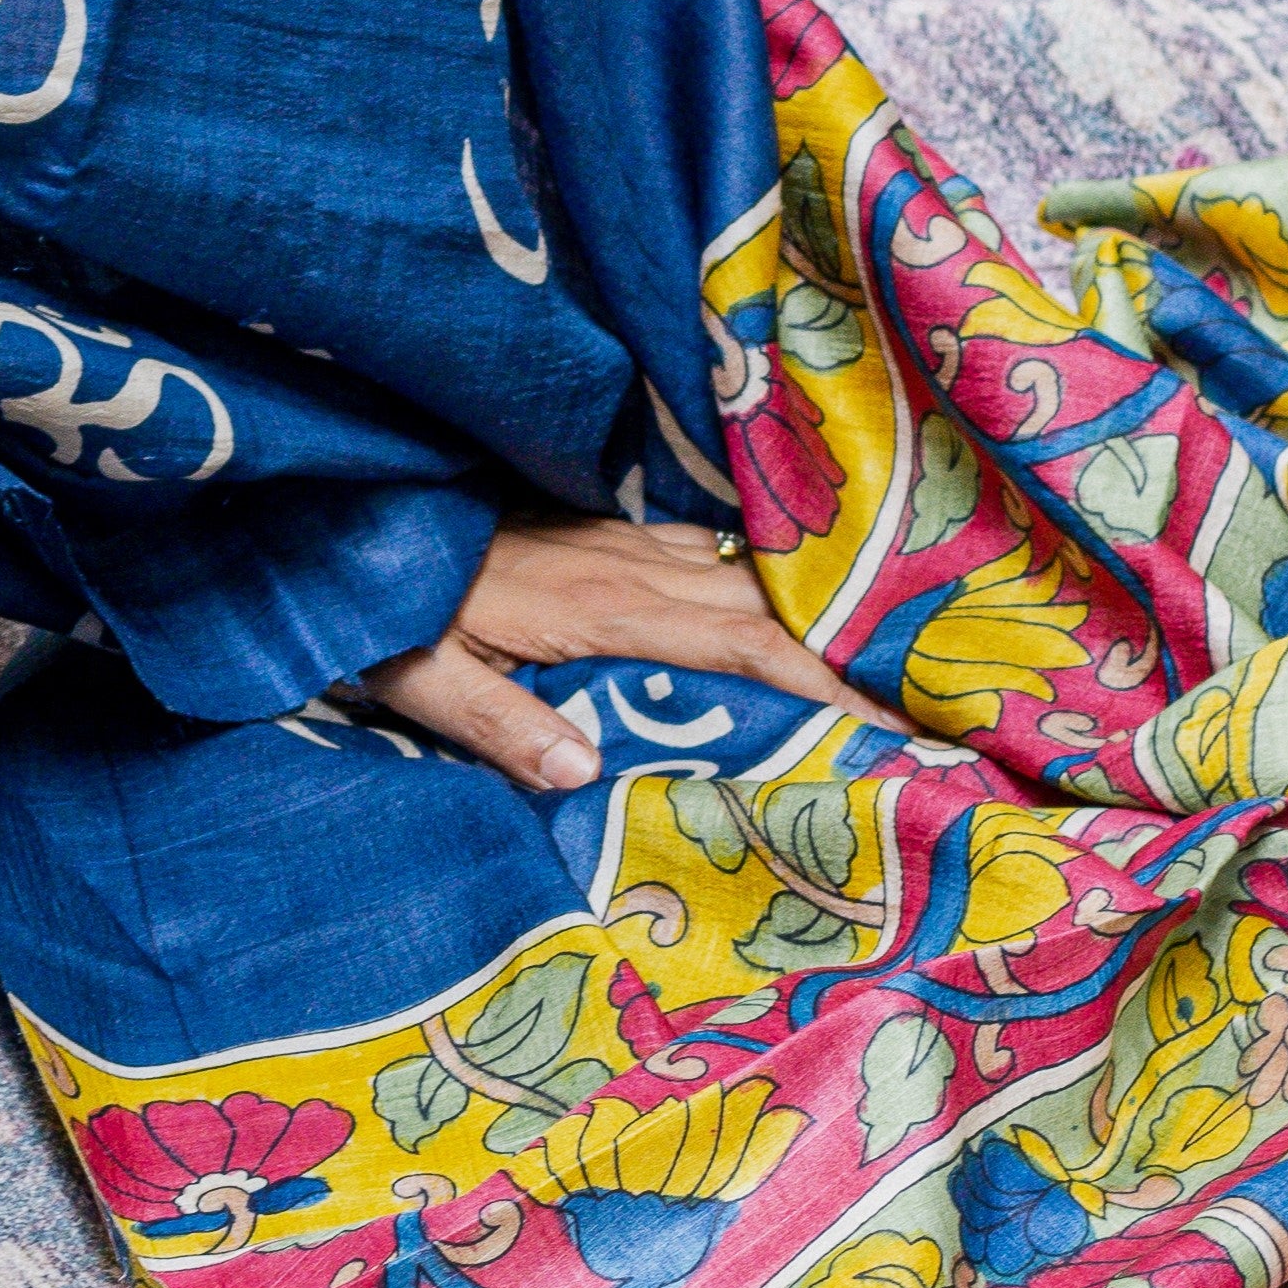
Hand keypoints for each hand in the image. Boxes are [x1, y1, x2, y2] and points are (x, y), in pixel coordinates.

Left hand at [359, 517, 905, 796]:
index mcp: (598, 604)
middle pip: (767, 611)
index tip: (889, 730)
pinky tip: (797, 621)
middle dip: (851, 662)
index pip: (739, 646)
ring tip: (886, 678)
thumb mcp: (424, 675)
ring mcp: (623, 542)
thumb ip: (497, 724)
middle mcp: (629, 563)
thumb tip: (583, 771)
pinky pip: (713, 559)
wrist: (360, 516)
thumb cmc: (390, 608)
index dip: (820, 685)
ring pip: (748, 578)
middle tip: (927, 717)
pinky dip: (766, 592)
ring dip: (817, 624)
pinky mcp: (609, 535)